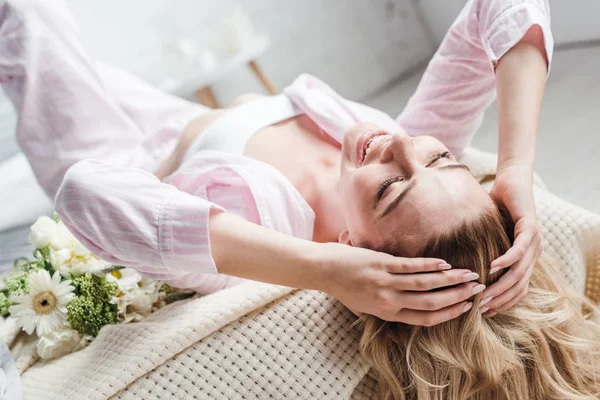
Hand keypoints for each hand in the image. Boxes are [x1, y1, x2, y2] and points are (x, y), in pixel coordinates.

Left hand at [316, 242, 483, 325]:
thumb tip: (399, 313)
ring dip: (450, 281)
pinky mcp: (381, 264)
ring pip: (425, 285)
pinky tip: (445, 264)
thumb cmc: (342, 287)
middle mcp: (389, 300)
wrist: (322, 270)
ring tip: (468, 275)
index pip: (425, 318)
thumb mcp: (362, 308)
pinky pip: (411, 267)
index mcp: (387, 313)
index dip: (449, 313)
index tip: (467, 307)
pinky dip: (430, 266)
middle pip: (431, 303)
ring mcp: (386, 282)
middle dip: (457, 297)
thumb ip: (383, 312)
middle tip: (477, 289)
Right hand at [483, 165, 542, 314]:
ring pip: (519, 272)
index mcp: (526, 258)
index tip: (484, 311)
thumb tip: (461, 264)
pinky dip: (506, 260)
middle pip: (519, 286)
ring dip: (501, 285)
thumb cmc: (499, 206)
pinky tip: (492, 268)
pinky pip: (518, 250)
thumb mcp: (490, 234)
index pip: (518, 289)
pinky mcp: (530, 228)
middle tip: (479, 308)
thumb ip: (483, 249)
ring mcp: (534, 242)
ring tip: (483, 294)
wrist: (512, 180)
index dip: (503, 303)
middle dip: (499, 300)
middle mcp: (534, 253)